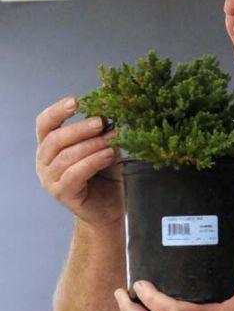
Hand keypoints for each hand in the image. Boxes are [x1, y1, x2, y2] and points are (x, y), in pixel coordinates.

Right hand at [36, 97, 123, 225]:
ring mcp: (50, 179)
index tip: (76, 101)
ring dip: (91, 145)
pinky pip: (75, 174)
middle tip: (101, 122)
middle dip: (80, 128)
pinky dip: (93, 161)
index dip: (58, 111)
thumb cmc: (104, 176)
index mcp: (49, 146)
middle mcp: (44, 161)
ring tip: (112, 140)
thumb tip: (111, 112)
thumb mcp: (103, 149)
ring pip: (66, 156)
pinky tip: (109, 155)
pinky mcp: (62, 193)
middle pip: (55, 139)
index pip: (45, 124)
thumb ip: (102, 134)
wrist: (109, 209)